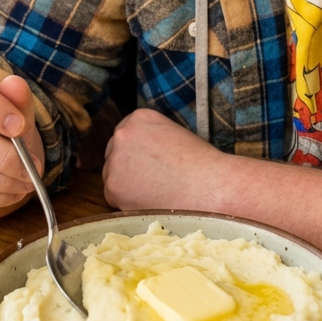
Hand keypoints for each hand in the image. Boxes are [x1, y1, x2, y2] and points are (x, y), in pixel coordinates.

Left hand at [102, 107, 222, 210]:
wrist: (209, 186)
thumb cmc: (200, 163)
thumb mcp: (173, 134)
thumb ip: (150, 137)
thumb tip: (139, 153)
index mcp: (139, 118)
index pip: (126, 135)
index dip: (137, 152)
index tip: (148, 164)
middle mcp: (122, 135)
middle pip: (115, 153)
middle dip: (128, 168)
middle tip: (150, 181)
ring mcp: (115, 160)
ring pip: (112, 175)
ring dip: (126, 185)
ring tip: (154, 192)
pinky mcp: (113, 187)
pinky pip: (114, 197)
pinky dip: (127, 202)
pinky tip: (149, 201)